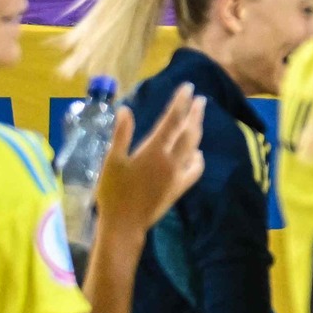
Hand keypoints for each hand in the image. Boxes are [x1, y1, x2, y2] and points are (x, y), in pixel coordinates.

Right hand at [94, 85, 205, 236]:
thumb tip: (125, 109)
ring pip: (194, 147)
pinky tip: (197, 153)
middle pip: (188, 131)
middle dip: (195, 113)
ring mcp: (178, 174)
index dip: (180, 102)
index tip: (188, 88)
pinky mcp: (180, 187)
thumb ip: (121, 134)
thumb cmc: (113, 192)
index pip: (172, 120)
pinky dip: (198, 157)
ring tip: (198, 119)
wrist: (124, 224)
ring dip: (197, 130)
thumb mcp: (111, 161)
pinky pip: (195, 169)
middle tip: (200, 99)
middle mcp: (171, 160)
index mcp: (154, 150)